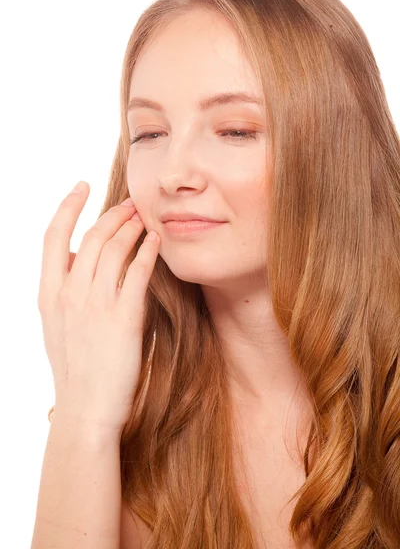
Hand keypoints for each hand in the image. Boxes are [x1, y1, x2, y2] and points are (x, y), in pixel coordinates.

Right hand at [37, 181, 159, 432]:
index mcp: (49, 293)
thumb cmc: (75, 368)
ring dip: (132, 227)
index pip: (52, 236)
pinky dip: (148, 251)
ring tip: (145, 217)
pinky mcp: (124, 318)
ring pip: (115, 249)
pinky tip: (158, 241)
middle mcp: (70, 294)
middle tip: (131, 203)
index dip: (68, 206)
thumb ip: (63, 290)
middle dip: (113, 214)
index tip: (81, 186)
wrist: (87, 409)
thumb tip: (75, 257)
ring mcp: (96, 305)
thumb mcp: (57, 326)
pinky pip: (137, 272)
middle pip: (92, 237)